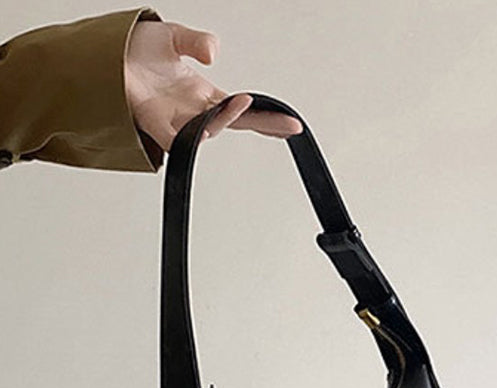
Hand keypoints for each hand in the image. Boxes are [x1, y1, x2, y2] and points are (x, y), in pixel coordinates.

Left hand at [125, 20, 302, 151]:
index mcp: (202, 95)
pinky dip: (200, 129)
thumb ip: (198, 42)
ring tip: (244, 102)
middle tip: (288, 126)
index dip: (266, 115)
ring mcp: (177, 120)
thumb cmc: (132, 52)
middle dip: (264, 125)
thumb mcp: (174, 36)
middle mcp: (193, 111)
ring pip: (212, 128)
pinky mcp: (157, 126)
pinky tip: (213, 119)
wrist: (101, 57)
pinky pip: (184, 137)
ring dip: (229, 117)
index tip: (290, 122)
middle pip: (237, 123)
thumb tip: (212, 54)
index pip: (241, 108)